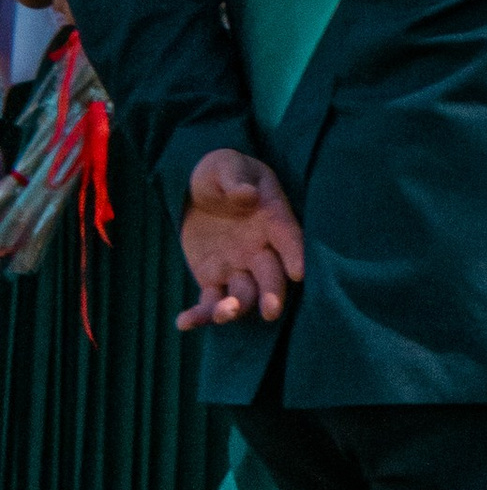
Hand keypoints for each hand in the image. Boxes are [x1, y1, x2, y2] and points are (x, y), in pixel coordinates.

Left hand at [176, 147, 303, 333]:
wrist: (199, 186)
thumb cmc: (222, 171)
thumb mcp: (227, 166)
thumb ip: (236, 180)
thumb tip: (246, 194)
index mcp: (272, 220)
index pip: (289, 239)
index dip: (296, 255)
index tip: (299, 273)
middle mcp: (260, 250)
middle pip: (271, 276)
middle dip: (272, 294)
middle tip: (271, 311)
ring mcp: (238, 268)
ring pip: (243, 295)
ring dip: (236, 308)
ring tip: (224, 314)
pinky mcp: (214, 279)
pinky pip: (210, 301)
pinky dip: (199, 315)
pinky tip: (184, 323)